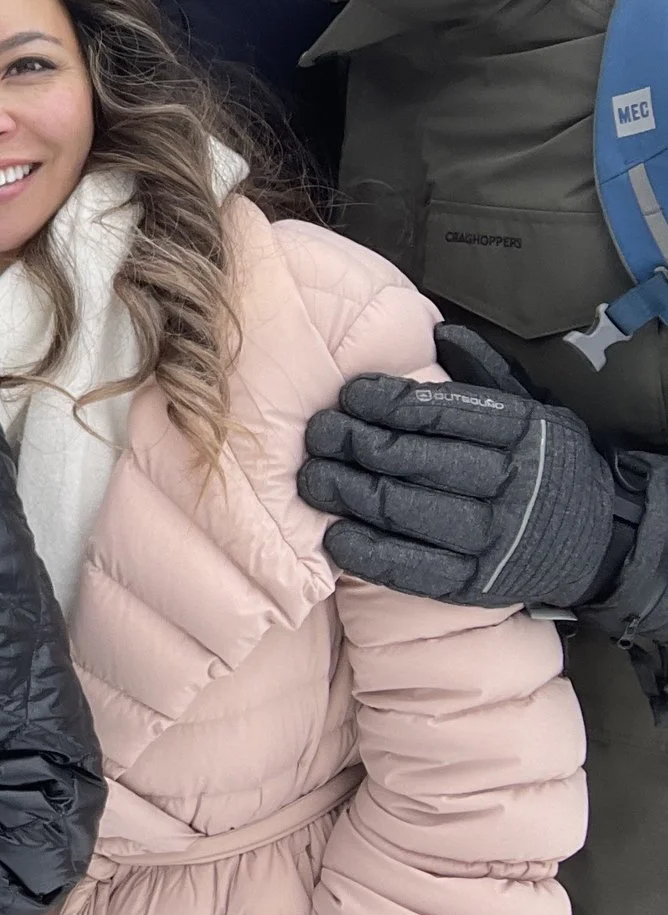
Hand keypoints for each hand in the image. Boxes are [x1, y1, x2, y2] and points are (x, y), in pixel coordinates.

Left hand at [300, 323, 619, 608]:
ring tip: (313, 476)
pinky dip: (369, 552)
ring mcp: (492, 540)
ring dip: (348, 492)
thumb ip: (486, 371)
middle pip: (412, 460)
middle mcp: (509, 485)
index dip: (386, 403)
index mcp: (521, 434)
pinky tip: (336, 534)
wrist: (602, 541)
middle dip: (354, 443)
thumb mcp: (535, 408)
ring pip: (404, 511)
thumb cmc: (548, 463)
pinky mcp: (476, 584)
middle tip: (318, 433)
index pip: (440, 412)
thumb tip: (439, 331)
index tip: (348, 395)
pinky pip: (414, 569)